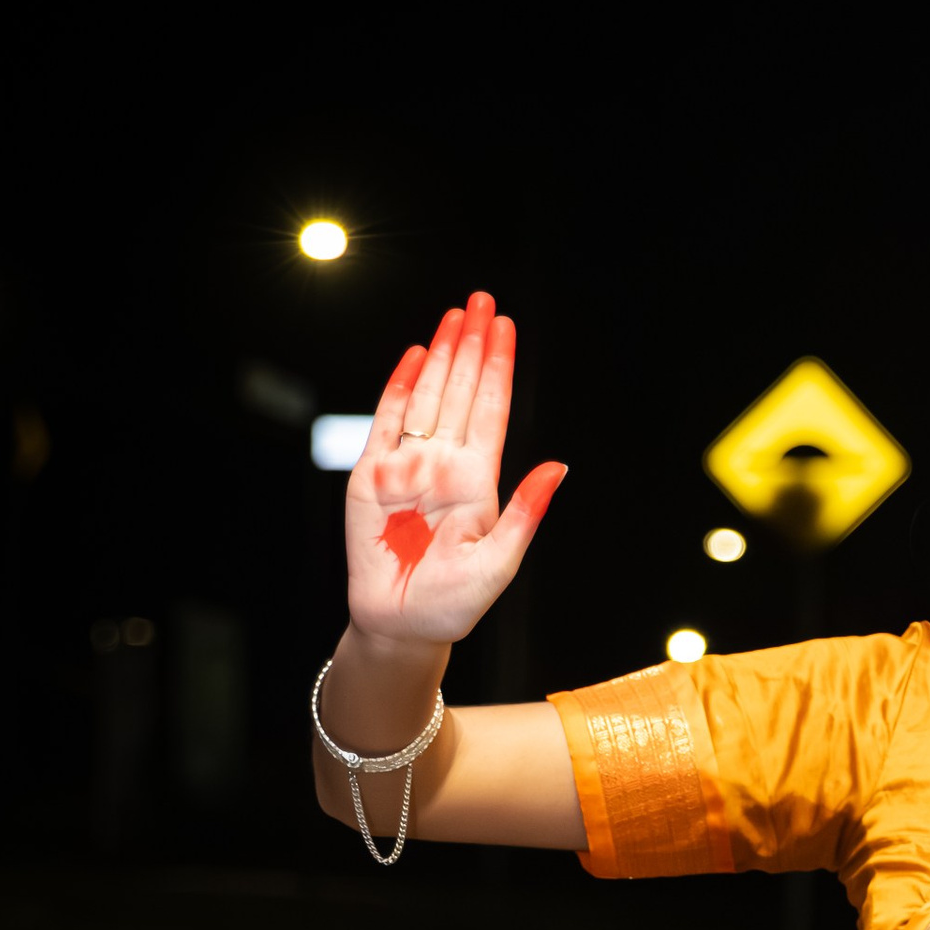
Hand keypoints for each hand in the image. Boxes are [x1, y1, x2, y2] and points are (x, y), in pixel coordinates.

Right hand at [342, 295, 565, 653]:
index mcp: (478, 483)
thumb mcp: (499, 562)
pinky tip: (417, 356)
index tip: (507, 328)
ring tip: (455, 315)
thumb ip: (525, 513)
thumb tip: (559, 467)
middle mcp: (445, 467)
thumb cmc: (454, 604)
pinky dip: (399, 388)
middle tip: (482, 301)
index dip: (498, 369)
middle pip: (461, 393)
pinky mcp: (371, 477)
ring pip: (427, 398)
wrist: (401, 628)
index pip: (491, 413)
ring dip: (442, 356)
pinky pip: (386, 423)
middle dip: (472, 347)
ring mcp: (408, 468)